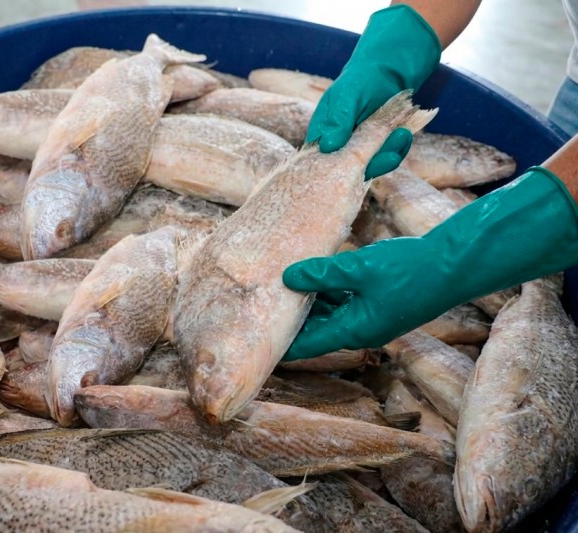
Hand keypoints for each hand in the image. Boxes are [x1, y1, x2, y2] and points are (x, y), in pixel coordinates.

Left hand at [282, 167, 577, 359]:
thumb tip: (286, 276)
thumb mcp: (359, 269)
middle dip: (290, 320)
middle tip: (259, 306)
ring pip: (328, 314)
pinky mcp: (377, 301)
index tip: (254, 341)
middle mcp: (360, 329)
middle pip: (315, 330)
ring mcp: (370, 316)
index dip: (280, 345)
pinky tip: (312, 273)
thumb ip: (322, 274)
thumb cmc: (409, 270)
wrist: (453, 265)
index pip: (307, 346)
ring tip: (279, 286)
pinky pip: (343, 301)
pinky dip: (326, 292)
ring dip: (308, 303)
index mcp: (354, 330)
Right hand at [306, 5, 441, 178]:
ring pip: (370, 165)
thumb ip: (338, 120)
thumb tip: (327, 146)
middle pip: (348, 169)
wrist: (388, 71)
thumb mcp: (346, 96)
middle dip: (371, 164)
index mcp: (322, 134)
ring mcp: (359, 150)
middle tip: (390, 157)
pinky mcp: (378, 149)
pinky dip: (397, 150)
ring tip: (402, 135)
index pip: (320, 161)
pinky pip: (386, 157)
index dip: (333, 170)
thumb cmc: (361, 79)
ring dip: (388, 156)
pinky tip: (404, 135)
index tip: (354, 168)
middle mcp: (338, 146)